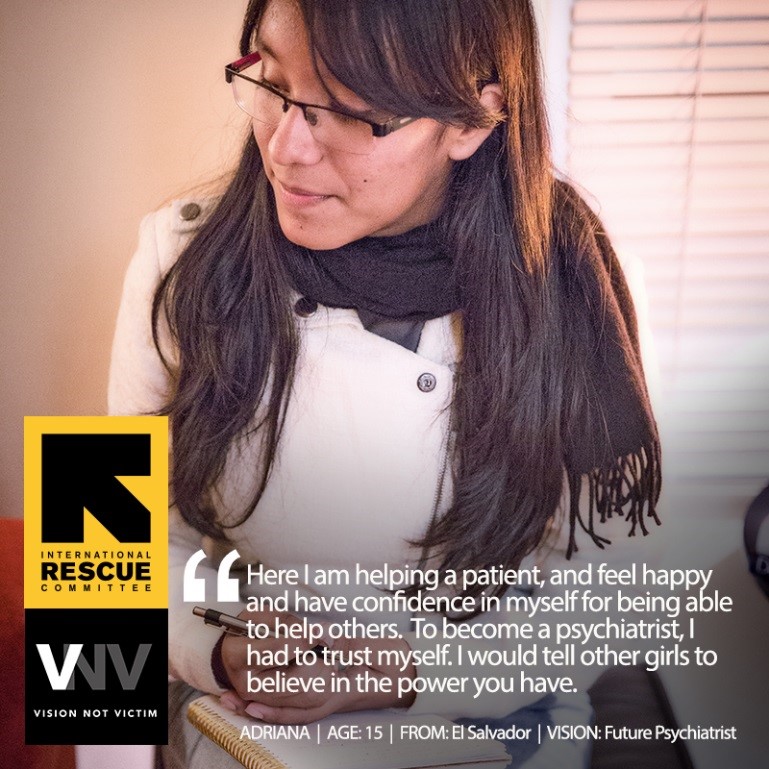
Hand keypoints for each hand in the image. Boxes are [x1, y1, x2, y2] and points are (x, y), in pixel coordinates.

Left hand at [220, 610, 415, 723]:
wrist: (414, 678)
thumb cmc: (399, 664)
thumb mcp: (379, 648)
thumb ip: (349, 644)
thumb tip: (322, 636)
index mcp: (343, 686)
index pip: (302, 689)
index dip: (276, 681)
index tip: (254, 674)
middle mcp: (332, 699)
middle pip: (289, 704)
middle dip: (258, 697)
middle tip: (232, 691)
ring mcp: (330, 702)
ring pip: (290, 712)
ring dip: (261, 706)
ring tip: (233, 702)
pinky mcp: (328, 699)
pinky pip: (299, 713)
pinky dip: (277, 713)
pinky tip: (257, 708)